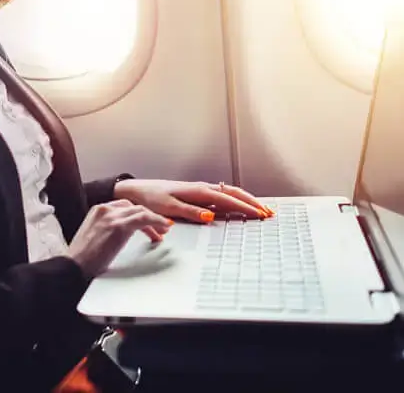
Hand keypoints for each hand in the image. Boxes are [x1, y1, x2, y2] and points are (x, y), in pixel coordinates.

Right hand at [67, 199, 172, 277]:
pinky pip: (143, 218)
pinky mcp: (119, 226)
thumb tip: (119, 236)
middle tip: (160, 228)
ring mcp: (112, 216)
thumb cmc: (81, 259)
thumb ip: (106, 230)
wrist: (74, 266)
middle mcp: (104, 209)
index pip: (123, 207)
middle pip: (133, 207)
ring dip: (155, 220)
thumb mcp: (93, 237)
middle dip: (148, 217)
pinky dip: (156, 221)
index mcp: (97, 210)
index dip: (138, 214)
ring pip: (141, 211)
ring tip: (164, 230)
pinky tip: (163, 227)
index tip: (147, 223)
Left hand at [113, 179, 273, 223]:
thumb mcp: (167, 207)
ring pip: (228, 193)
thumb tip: (211, 216)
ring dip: (245, 200)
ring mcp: (199, 191)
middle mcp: (201, 189)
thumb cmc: (150, 199)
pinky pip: (220, 196)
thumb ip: (189, 212)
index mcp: (197, 191)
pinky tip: (238, 206)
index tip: (260, 215)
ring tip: (260, 210)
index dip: (245, 207)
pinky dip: (234, 200)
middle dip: (252, 202)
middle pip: (233, 193)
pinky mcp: (195, 195)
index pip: (227, 199)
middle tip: (269, 213)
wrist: (136, 191)